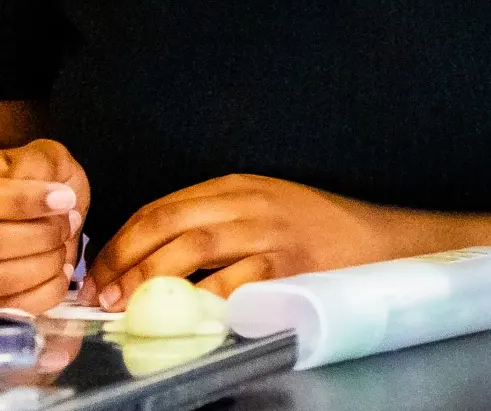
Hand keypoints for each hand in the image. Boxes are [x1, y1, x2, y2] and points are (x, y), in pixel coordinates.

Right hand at [0, 139, 87, 312]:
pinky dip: (48, 289)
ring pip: (6, 277)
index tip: (65, 199)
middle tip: (71, 222)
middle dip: (46, 234)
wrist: (46, 208)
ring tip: (62, 244)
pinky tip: (60, 270)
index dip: (27, 202)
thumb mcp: (44, 160)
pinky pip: (18, 306)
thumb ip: (37, 164)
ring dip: (49, 261)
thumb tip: (42, 192)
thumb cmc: (43, 183)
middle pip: (1, 242)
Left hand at [82, 175, 410, 310]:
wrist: (379, 242)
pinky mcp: (288, 264)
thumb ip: (215, 219)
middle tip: (103, 293)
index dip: (122, 241)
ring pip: (191, 250)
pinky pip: (232, 283)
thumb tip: (149, 254)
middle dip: (124, 261)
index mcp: (238, 186)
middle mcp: (250, 203)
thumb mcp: (263, 206)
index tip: (100, 271)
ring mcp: (269, 232)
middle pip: (167, 225)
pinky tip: (183, 315)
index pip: (161, 207)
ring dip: (149, 280)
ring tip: (128, 305)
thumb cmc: (317, 230)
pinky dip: (200, 301)